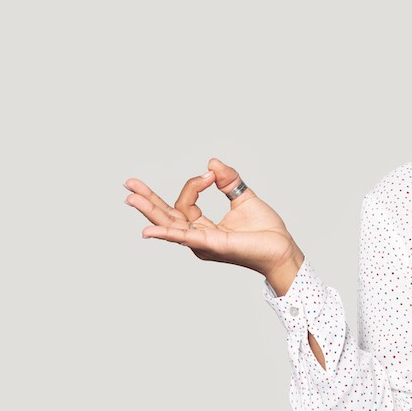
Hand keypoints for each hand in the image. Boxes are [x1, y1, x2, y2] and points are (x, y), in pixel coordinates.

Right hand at [124, 158, 303, 289]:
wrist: (282, 247)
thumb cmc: (265, 230)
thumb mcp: (243, 197)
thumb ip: (228, 180)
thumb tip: (212, 164)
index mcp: (203, 227)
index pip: (184, 203)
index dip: (194, 184)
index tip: (211, 175)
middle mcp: (197, 237)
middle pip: (166, 217)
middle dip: (147, 201)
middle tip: (129, 184)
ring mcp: (202, 243)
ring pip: (170, 225)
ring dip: (150, 211)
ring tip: (131, 198)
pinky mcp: (212, 246)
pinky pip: (185, 238)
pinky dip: (166, 234)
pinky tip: (149, 230)